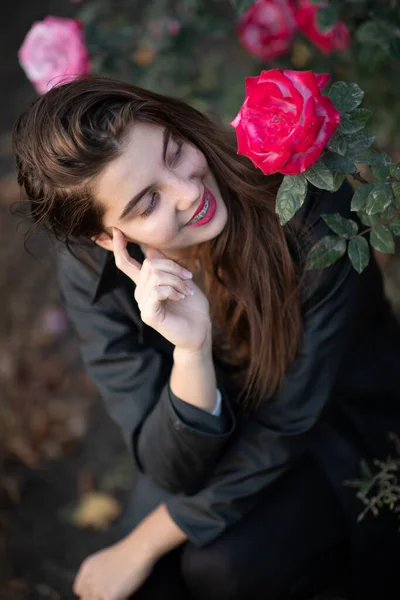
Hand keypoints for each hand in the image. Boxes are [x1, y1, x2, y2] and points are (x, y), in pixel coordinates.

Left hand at [73, 537, 153, 599]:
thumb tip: (105, 586)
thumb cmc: (130, 552)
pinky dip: (120, 599)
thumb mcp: (107, 560)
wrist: (139, 548)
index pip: (79, 590)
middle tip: (111, 592)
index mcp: (87, 567)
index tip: (100, 593)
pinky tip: (126, 594)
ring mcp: (98, 588)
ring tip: (120, 591)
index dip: (90, 594)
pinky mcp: (108, 596)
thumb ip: (100, 573)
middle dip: (98, 597)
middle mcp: (89, 579)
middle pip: (86, 599)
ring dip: (106, 598)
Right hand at [112, 228, 210, 350]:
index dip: (119, 247)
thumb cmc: (192, 305)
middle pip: (149, 264)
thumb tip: (149, 247)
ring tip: (186, 292)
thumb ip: (165, 264)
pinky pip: (157, 291)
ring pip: (155, 276)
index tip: (116, 230)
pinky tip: (181, 297)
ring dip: (176, 280)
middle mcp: (140, 292)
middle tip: (189, 278)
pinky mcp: (148, 314)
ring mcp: (143, 304)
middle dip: (173, 266)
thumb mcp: (181, 278)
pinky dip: (173, 290)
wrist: (200, 329)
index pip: (126, 263)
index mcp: (146, 282)